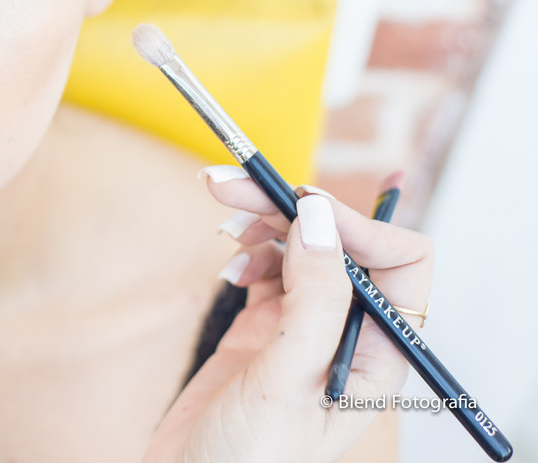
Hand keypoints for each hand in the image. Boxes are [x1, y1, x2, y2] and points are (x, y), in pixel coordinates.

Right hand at [143, 167, 434, 462]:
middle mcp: (348, 334)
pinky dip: (247, 249)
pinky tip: (227, 259)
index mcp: (378, 354)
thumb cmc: (248, 460)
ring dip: (262, 223)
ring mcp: (305, 328)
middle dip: (290, 208)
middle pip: (338, 244)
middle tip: (231, 185)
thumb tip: (318, 217)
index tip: (300, 204)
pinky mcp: (265, 326)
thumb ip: (313, 298)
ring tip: (222, 217)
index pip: (398, 264)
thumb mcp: (286, 381)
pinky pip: (268, 266)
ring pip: (299, 247)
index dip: (355, 227)